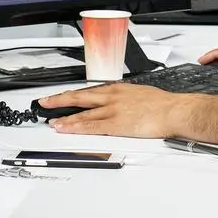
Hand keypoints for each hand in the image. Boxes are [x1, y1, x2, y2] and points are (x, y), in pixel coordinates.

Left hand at [46, 82, 190, 138]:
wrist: (173, 110)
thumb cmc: (162, 104)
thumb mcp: (140, 93)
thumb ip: (126, 98)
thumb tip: (121, 103)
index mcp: (118, 89)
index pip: (89, 91)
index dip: (73, 94)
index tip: (62, 96)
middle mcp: (111, 97)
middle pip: (79, 97)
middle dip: (60, 100)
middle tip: (45, 102)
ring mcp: (112, 110)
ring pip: (82, 113)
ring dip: (64, 118)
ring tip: (52, 121)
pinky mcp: (115, 124)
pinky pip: (90, 126)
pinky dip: (75, 127)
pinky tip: (65, 128)